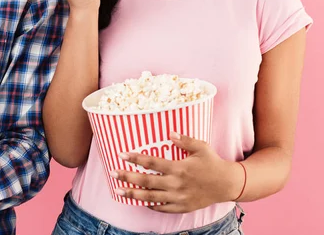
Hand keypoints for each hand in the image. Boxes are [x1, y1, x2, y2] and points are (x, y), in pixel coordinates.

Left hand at [111, 132, 243, 212]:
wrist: (227, 185)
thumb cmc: (213, 163)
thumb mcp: (201, 147)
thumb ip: (184, 140)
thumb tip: (169, 133)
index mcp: (179, 168)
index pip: (152, 163)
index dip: (135, 158)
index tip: (121, 155)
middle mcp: (176, 184)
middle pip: (146, 181)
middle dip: (127, 177)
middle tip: (112, 173)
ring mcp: (178, 198)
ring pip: (151, 197)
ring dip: (133, 194)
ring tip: (118, 191)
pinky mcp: (182, 207)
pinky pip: (162, 208)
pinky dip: (150, 205)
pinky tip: (140, 201)